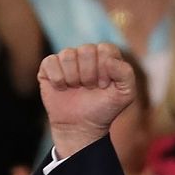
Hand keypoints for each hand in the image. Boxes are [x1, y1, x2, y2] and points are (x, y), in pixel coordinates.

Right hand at [38, 44, 136, 158]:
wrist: (82, 126)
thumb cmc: (105, 108)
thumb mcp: (125, 94)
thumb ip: (126, 74)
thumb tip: (109, 60)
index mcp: (106, 56)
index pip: (105, 49)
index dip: (105, 69)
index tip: (104, 85)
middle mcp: (86, 54)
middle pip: (86, 50)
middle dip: (89, 75)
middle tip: (90, 88)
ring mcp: (67, 58)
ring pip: (68, 55)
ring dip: (74, 78)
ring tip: (77, 89)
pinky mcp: (49, 66)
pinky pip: (51, 62)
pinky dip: (58, 79)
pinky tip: (62, 88)